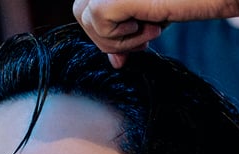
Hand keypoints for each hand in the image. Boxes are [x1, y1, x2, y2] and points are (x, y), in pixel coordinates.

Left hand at [73, 0, 238, 65]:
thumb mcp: (157, 16)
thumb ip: (132, 32)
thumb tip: (116, 63)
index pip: (89, 5)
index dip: (106, 32)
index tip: (136, 46)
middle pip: (80, 11)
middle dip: (108, 37)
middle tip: (145, 37)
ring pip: (86, 17)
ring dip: (119, 37)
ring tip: (153, 27)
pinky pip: (101, 22)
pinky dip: (126, 36)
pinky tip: (154, 25)